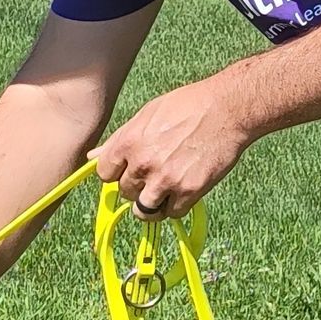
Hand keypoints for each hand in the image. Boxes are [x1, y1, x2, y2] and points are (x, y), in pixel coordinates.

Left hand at [95, 75, 249, 219]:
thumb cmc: (188, 106)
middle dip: (137, 185)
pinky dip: (176, 206)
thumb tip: (93, 157)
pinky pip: (172, 213)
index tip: (129, 168)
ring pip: (144, 210)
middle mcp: (143, 164)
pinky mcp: (189, 192)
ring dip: (152, 203)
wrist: (227, 110)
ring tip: (165, 188)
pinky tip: (183, 189)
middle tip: (155, 172)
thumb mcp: (147, 114)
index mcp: (129, 142)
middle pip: (125, 192)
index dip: (116, 172)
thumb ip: (120, 138)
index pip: (104, 174)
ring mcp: (166, 181)